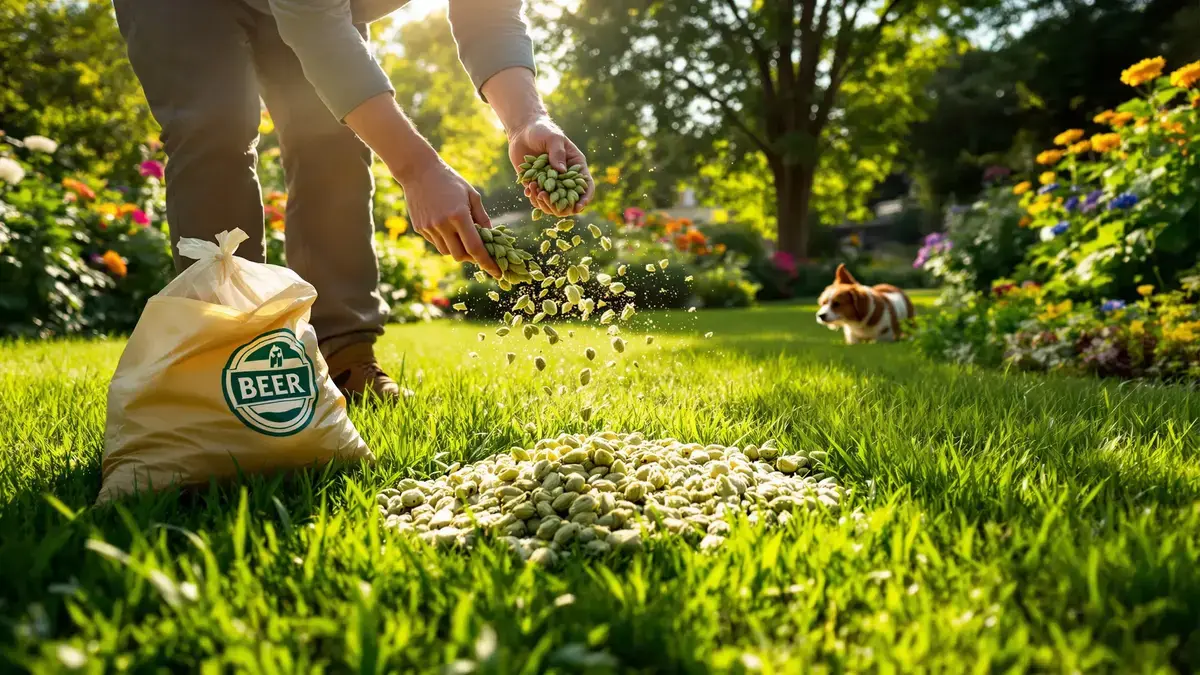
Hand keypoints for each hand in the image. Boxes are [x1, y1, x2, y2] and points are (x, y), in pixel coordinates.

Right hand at [396, 160, 501, 278]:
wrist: (418, 170)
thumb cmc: (450, 180)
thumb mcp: (472, 195)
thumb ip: (482, 218)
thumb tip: (492, 238)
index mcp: (459, 215)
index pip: (475, 248)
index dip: (488, 263)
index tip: (497, 274)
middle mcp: (442, 224)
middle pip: (460, 255)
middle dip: (472, 257)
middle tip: (479, 250)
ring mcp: (429, 228)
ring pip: (447, 252)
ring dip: (458, 250)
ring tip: (461, 235)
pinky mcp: (420, 228)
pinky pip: (436, 243)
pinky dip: (446, 241)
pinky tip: (447, 227)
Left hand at [508, 116, 593, 216]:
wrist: (523, 131)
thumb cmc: (543, 130)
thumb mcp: (553, 138)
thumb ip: (557, 153)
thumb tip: (561, 171)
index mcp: (576, 166)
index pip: (586, 185)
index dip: (585, 198)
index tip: (578, 207)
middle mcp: (565, 177)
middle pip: (569, 200)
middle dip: (560, 205)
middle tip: (547, 198)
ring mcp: (550, 183)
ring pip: (553, 203)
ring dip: (544, 203)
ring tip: (534, 189)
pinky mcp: (536, 184)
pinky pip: (537, 199)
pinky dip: (533, 198)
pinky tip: (528, 188)